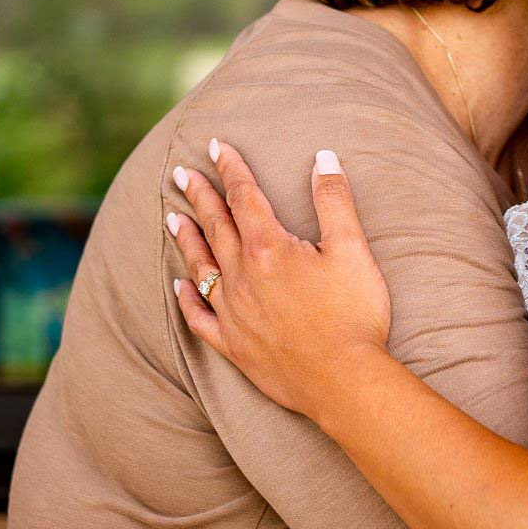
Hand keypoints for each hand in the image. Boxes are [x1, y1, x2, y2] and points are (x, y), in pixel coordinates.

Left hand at [167, 139, 391, 420]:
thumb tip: (323, 157)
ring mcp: (233, 313)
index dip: (230, 168)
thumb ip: (334, 201)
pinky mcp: (234, 346)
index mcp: (269, 248)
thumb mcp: (352, 249)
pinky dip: (187, 299)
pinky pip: (199, 318)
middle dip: (200, 195)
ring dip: (187, 239)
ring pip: (201, 266)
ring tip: (172, 218)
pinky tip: (180, 285)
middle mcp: (242, 276)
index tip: (215, 146)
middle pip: (215, 225)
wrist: (344, 382)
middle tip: (182, 173)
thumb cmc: (354, 314)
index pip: (244, 196)